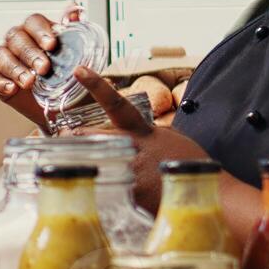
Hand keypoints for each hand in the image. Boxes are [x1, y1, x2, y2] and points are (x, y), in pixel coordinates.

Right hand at [0, 9, 79, 126]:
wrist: (61, 106)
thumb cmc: (66, 78)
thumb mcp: (77, 56)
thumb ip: (75, 31)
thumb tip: (74, 12)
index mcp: (37, 32)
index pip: (34, 22)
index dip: (41, 32)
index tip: (52, 45)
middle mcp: (18, 42)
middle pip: (16, 37)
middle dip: (30, 53)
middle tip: (43, 68)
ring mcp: (4, 60)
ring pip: (1, 56)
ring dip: (15, 69)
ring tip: (29, 82)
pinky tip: (10, 88)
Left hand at [71, 66, 209, 212]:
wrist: (211, 189)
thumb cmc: (192, 165)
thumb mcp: (170, 142)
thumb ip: (148, 139)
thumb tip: (136, 141)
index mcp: (143, 132)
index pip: (117, 103)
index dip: (96, 85)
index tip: (79, 70)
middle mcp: (134, 147)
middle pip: (92, 135)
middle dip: (71, 137)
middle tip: (57, 138)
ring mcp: (131, 170)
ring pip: (92, 162)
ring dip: (78, 164)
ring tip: (63, 168)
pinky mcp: (132, 193)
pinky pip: (104, 191)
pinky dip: (96, 193)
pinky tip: (87, 198)